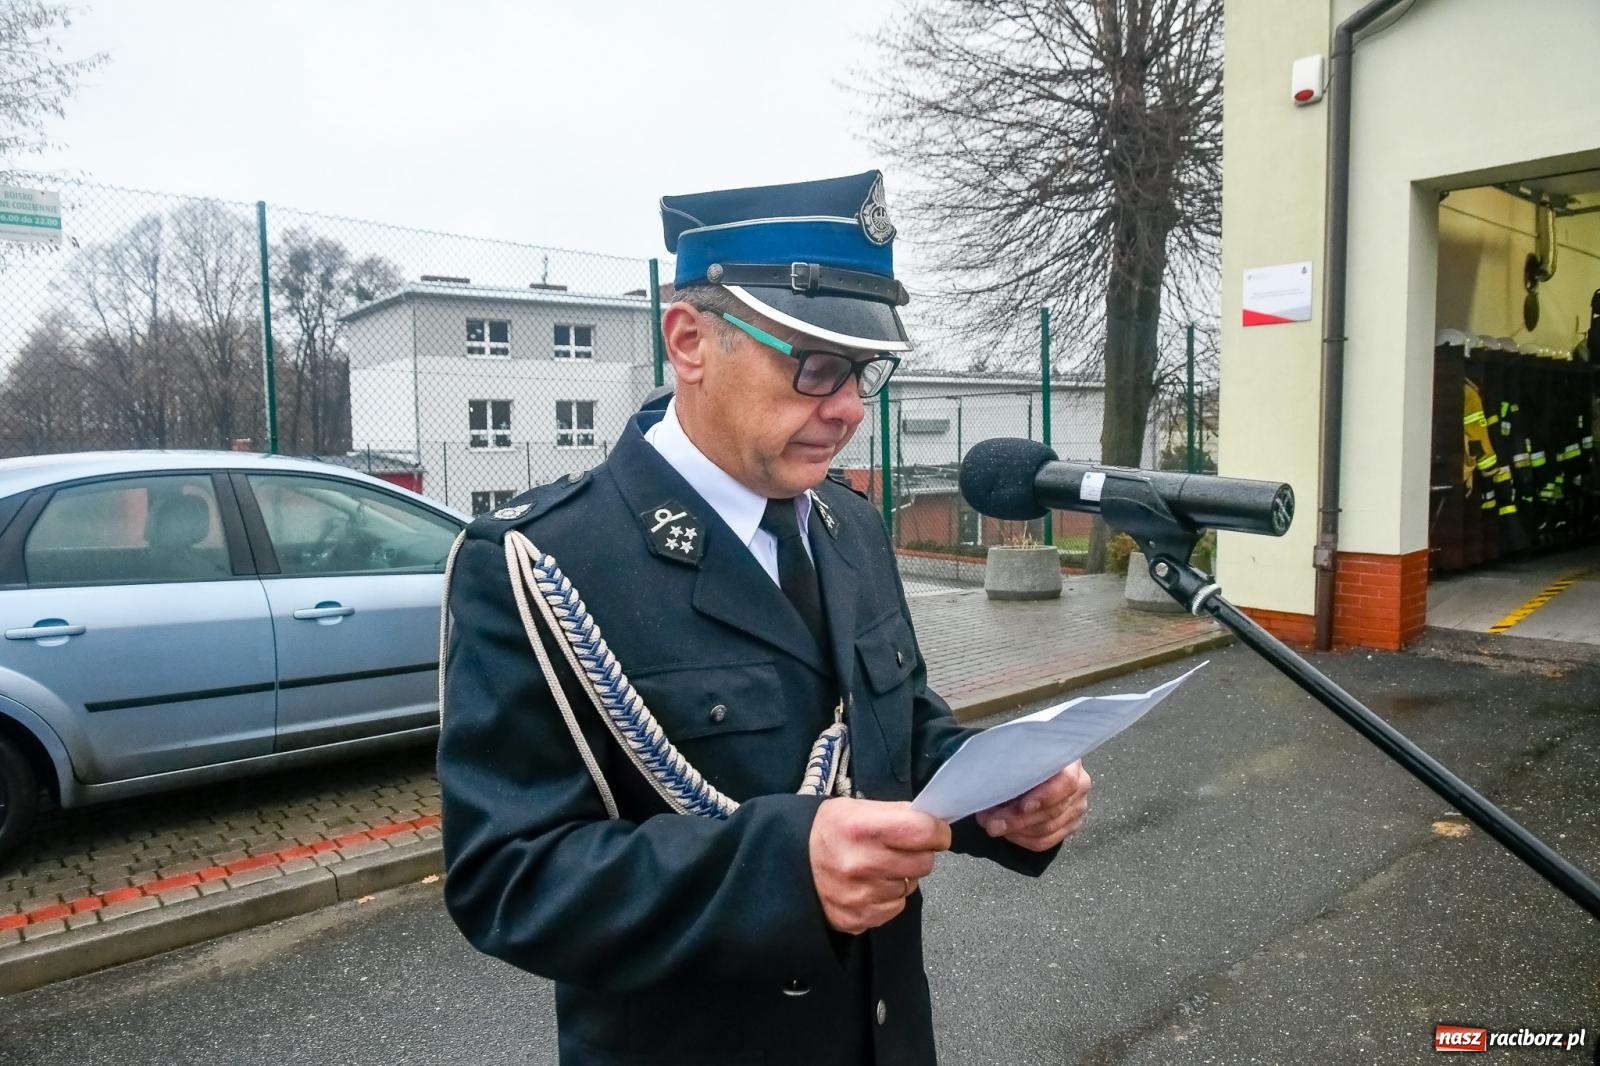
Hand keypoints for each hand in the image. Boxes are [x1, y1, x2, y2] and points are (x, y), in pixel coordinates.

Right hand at [809, 798, 950, 934]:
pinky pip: (895, 908)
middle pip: (924, 863)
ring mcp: (859, 895)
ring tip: (876, 867)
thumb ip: (896, 813)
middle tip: (899, 849)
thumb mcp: (856, 808)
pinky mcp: (856, 919)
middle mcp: (861, 863)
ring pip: (910, 887)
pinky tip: (868, 886)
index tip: (936, 833)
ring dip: (901, 878)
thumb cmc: (828, 831)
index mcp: (863, 828)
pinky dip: (888, 898)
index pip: (924, 831)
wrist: (790, 862)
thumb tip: (935, 822)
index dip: (937, 831)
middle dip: (919, 854)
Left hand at [974, 760, 1091, 851]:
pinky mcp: (1069, 826)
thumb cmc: (1024, 755)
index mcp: (1070, 760)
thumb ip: (1014, 767)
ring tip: (991, 823)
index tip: (1023, 806)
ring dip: (1015, 831)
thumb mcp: (1020, 753)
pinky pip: (1045, 841)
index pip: (1067, 782)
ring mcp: (1077, 807)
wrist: (1034, 763)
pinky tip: (1006, 832)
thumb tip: (991, 788)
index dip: (1045, 796)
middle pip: (1053, 811)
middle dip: (1018, 819)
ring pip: (1047, 830)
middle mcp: (1081, 784)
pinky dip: (1021, 839)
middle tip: (990, 822)